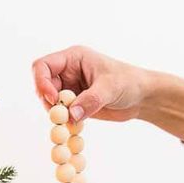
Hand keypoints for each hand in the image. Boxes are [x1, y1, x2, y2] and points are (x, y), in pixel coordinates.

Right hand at [32, 45, 151, 123]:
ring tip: (73, 120)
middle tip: (62, 116)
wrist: (142, 97)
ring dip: (56, 113)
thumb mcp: (110, 88)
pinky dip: (64, 120)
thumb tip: (71, 115)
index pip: (43, 66)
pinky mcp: (74, 104)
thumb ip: (90, 100)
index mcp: (73, 58)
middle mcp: (67, 71)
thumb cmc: (129, 82)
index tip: (53, 99)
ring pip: (49, 102)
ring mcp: (70, 88)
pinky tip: (77, 124)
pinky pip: (60, 113)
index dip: (42, 82)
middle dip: (49, 102)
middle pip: (43, 86)